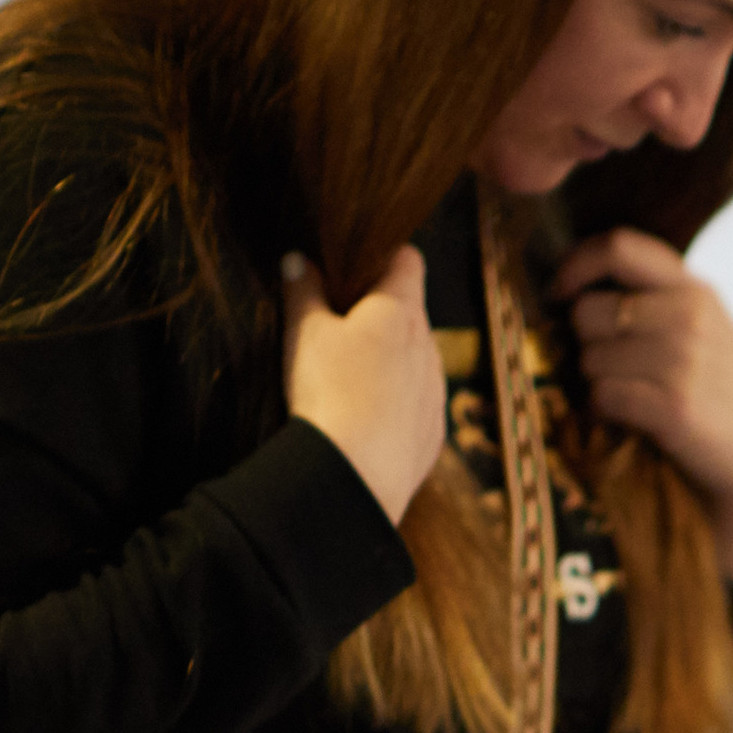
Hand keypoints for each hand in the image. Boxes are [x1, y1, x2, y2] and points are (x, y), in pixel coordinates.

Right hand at [282, 247, 446, 524]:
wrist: (356, 476)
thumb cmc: (329, 392)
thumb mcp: (304, 333)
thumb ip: (301, 291)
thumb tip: (296, 260)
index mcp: (401, 311)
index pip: (407, 260)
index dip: (383, 257)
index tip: (357, 269)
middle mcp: (429, 347)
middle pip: (412, 313)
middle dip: (382, 314)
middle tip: (341, 325)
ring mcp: (436, 392)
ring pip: (417, 362)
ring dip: (392, 361)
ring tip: (352, 379)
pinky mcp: (433, 434)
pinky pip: (417, 406)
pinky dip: (397, 405)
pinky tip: (366, 420)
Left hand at [557, 230, 732, 592]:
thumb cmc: (716, 385)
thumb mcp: (698, 325)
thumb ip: (650, 298)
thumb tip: (568, 292)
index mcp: (691, 287)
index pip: (617, 247)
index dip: (574, 265)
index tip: (558, 293)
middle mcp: (688, 315)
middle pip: (588, 311)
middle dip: (583, 343)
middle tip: (608, 367)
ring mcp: (683, 360)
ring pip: (590, 358)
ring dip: (595, 382)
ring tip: (627, 395)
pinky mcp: (674, 406)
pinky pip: (602, 396)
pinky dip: (602, 411)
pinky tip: (626, 418)